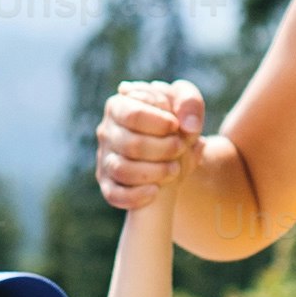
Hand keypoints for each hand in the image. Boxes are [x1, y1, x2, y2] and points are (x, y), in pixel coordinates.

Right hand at [94, 78, 207, 210]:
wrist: (173, 146)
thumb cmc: (175, 117)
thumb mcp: (185, 101)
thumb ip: (190, 103)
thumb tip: (188, 127)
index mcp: (119, 106)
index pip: (133, 115)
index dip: (159, 123)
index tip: (176, 126)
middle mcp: (107, 132)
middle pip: (130, 144)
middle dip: (162, 149)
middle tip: (181, 148)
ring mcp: (105, 158)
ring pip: (121, 170)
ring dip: (153, 172)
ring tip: (174, 169)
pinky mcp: (108, 183)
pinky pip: (114, 194)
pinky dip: (135, 195)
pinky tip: (155, 191)